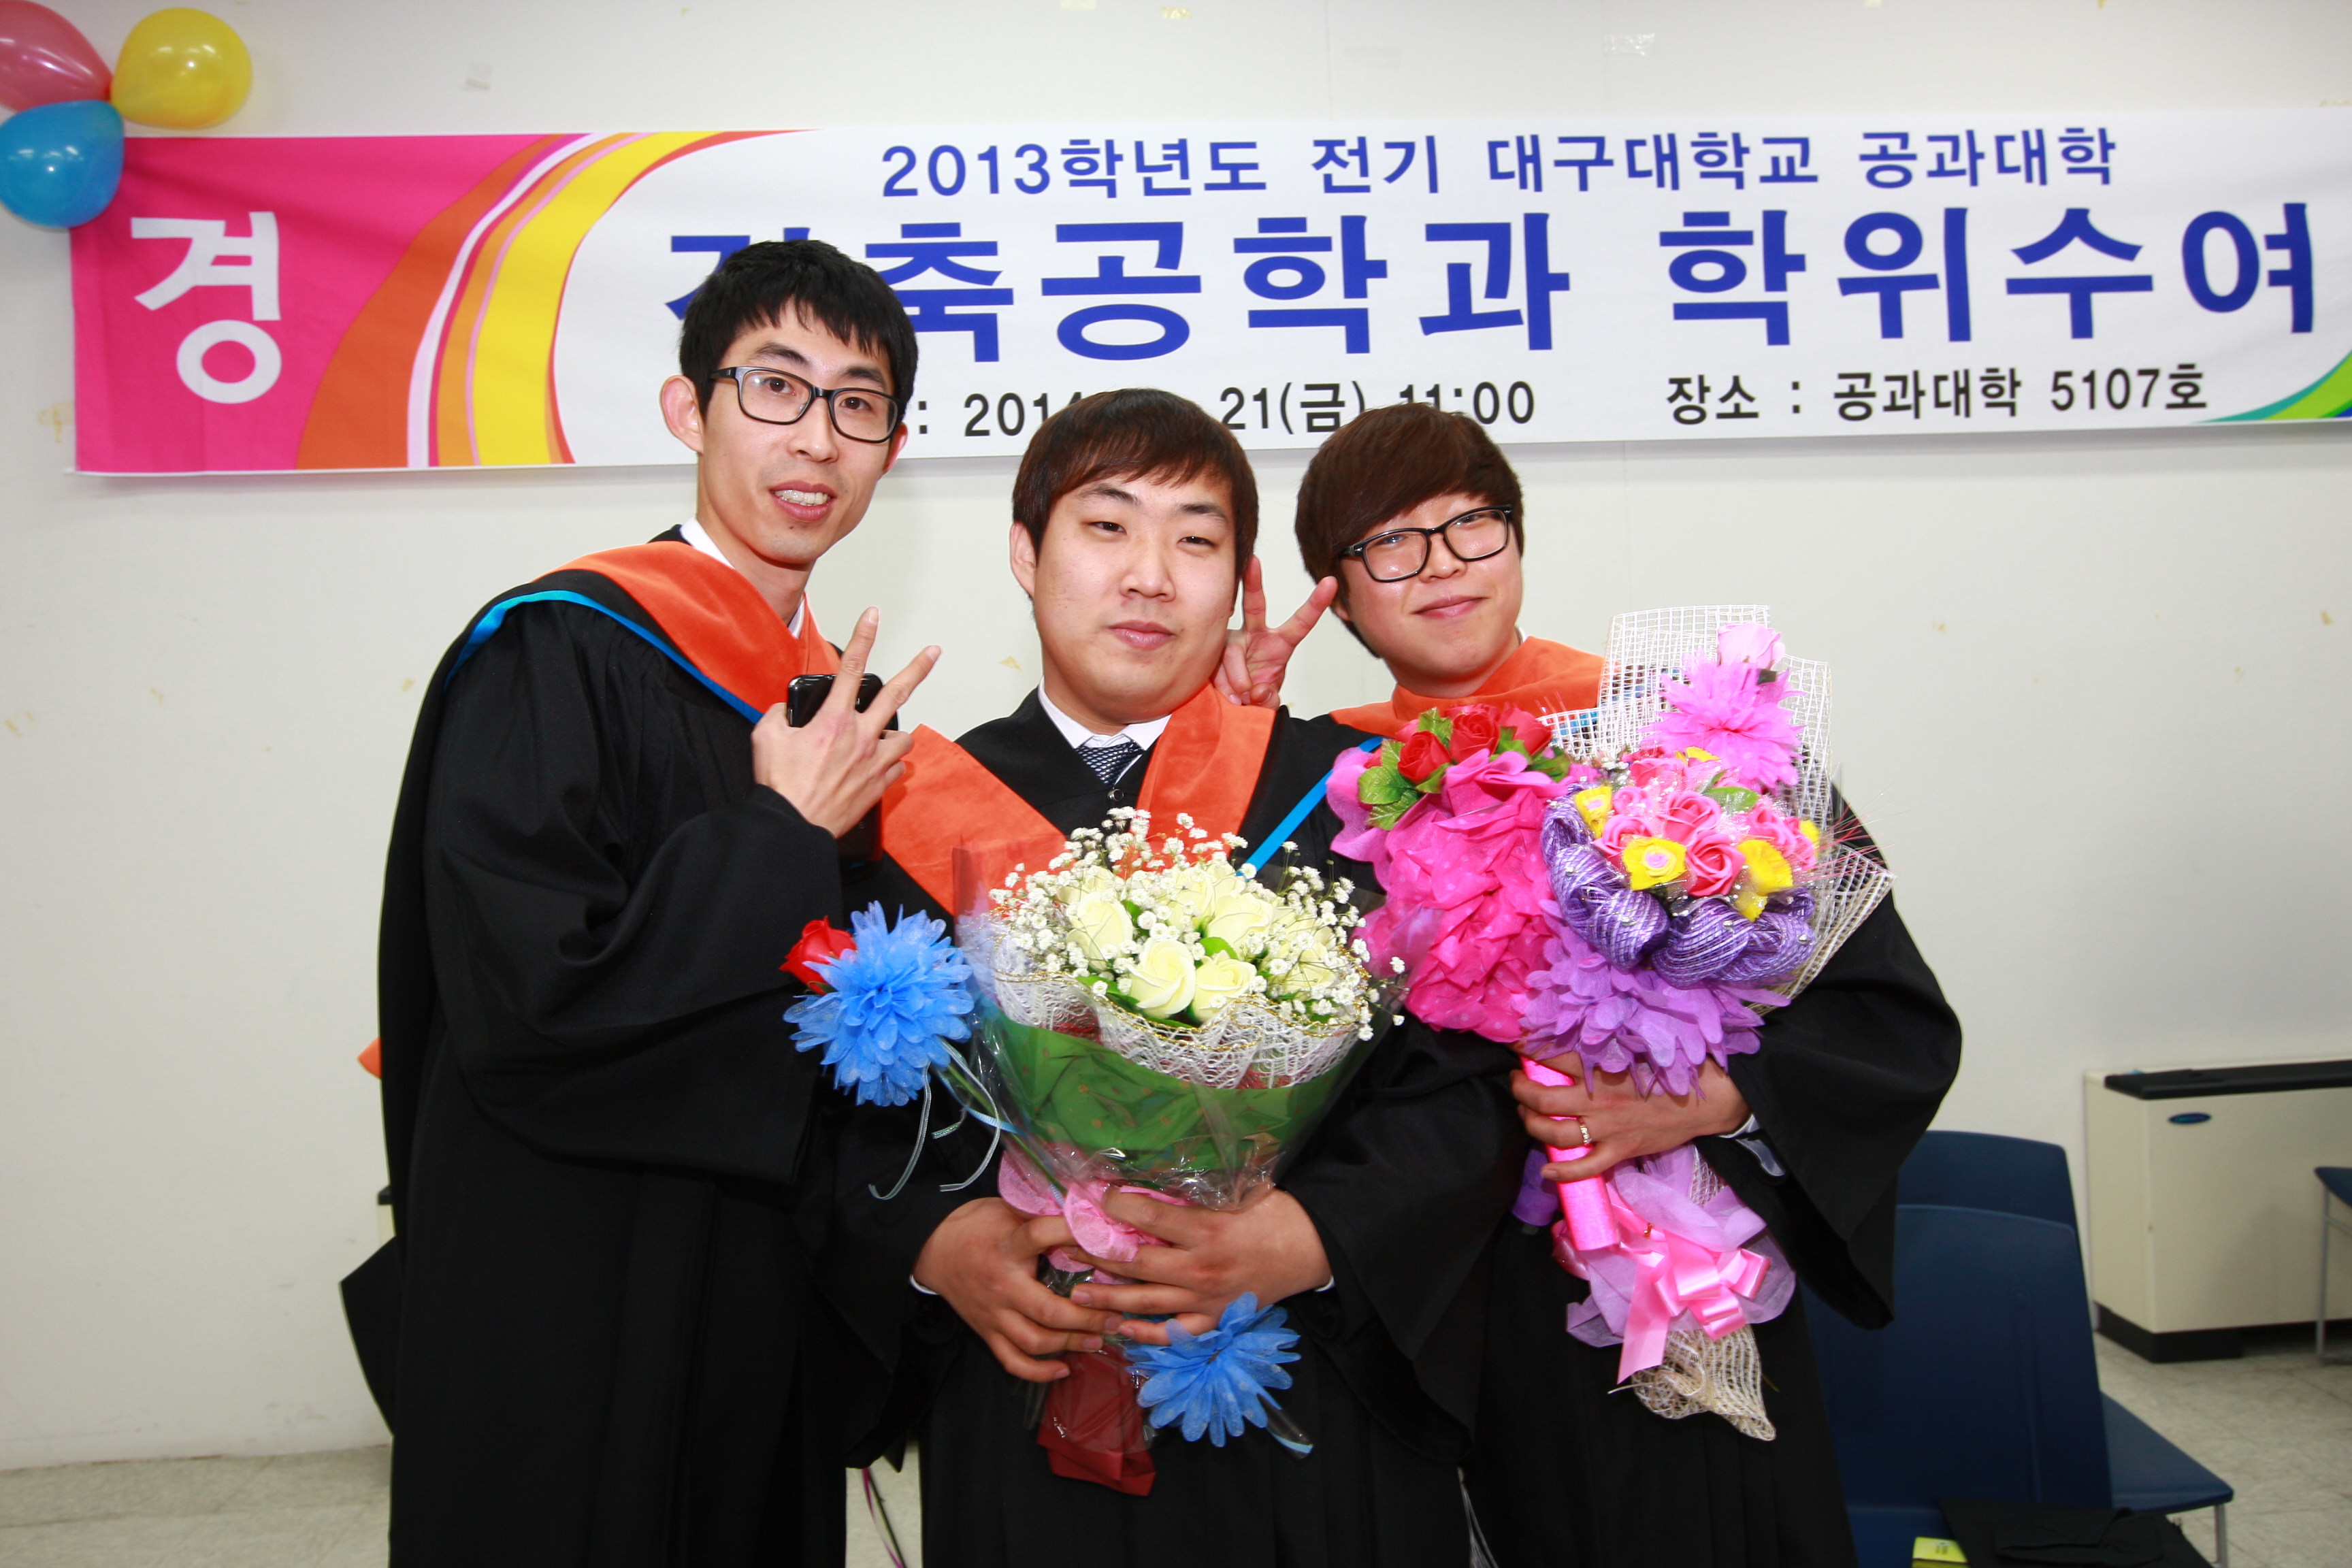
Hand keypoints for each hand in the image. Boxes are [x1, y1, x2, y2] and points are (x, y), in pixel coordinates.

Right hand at [751, 607, 938, 835]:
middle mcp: (860, 737)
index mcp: (833, 720)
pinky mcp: (878, 786)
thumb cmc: (781, 786)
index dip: (863, 637)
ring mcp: (874, 762)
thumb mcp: (766, 738)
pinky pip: (897, 768)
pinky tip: (878, 766)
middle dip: (918, 668)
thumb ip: (779, 716)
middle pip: (897, 694)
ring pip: (903, 736)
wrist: (792, 825)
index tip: (874, 615)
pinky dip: (890, 764)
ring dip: (895, 732)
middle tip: (933, 652)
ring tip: (883, 735)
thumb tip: (786, 711)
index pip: (850, 668)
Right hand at [912, 1199, 1122, 1382]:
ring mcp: (994, 1314)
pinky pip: (1012, 1361)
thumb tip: (1086, 1213)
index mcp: (1009, 1247)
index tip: (1107, 1240)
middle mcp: (1003, 1285)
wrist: (932, 1249)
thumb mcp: (1007, 1209)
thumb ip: (1041, 1214)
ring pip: (1035, 1341)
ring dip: (1071, 1344)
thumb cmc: (976, 1226)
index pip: (1041, 1236)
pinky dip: (1038, 1372)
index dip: (1073, 1234)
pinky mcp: (986, 1332)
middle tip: (1116, 1317)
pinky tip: (1063, 1368)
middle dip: (1088, 1318)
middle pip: (1048, 1311)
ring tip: (1098, 1340)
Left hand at [1065, 1188, 1331, 1345]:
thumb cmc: (1276, 1214)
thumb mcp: (1239, 1192)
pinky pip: (1176, 1332)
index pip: (1150, 1219)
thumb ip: (1198, 1192)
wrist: (1311, 1249)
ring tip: (1079, 1293)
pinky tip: (1123, 1329)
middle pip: (1138, 1264)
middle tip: (1068, 1249)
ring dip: (1111, 1297)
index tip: (1096, 1197)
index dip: (1118, 1206)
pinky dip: (1148, 1335)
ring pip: (1148, 1302)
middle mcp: (1201, 1267)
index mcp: (1207, 1230)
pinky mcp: (1216, 1318)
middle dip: (1099, 1256)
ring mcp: (1207, 1298)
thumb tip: (1154, 1181)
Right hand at [1213, 557, 1337, 708]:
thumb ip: (1269, 700)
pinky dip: (1221, 685)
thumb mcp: (1269, 702)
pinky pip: (1214, 665)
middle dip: (1253, 581)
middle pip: (1254, 604)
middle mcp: (1254, 634)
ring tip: (1241, 700)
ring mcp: (1230, 640)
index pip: (1300, 622)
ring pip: (1232, 652)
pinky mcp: (1210, 651)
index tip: (1331, 583)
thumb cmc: (1256, 696)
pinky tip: (1225, 695)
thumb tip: (1257, 691)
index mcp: (1278, 643)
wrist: (1232, 706)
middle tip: (1253, 562)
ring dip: (1237, 680)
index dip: (1316, 604)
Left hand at [1513, 1059, 1750, 1182]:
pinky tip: (1547, 1169)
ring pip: (1555, 1132)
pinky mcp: (1620, 1151)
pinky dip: (1563, 1172)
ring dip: (1531, 1125)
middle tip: (1515, 1082)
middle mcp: (1598, 1099)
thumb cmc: (1672, 1068)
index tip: (1517, 1045)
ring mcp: (1607, 1128)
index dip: (1528, 1048)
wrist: (1707, 1099)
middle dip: (1520, 1091)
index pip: (1553, 1055)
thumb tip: (1573, 1036)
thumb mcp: (1635, 1046)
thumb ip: (1603, 1045)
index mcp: (1601, 1068)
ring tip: (1525, 1115)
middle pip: (1542, 1099)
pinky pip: (1586, 1168)